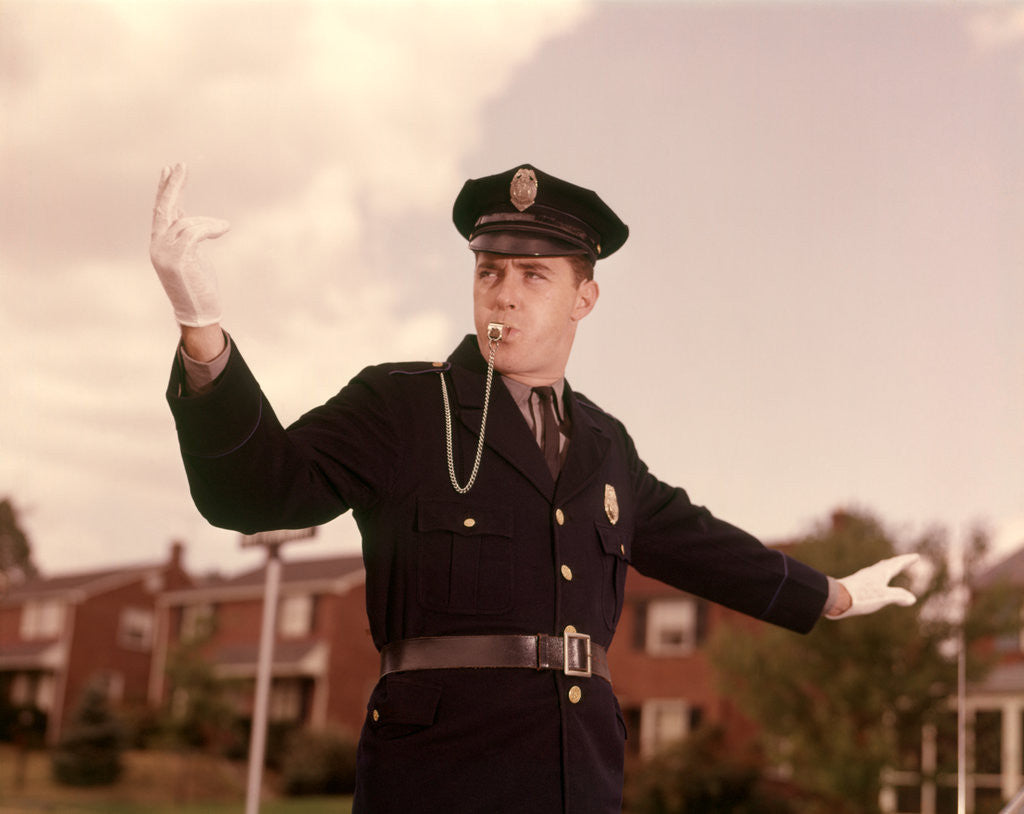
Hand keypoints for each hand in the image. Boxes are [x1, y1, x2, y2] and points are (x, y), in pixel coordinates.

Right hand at [149, 163, 229, 326]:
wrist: (198, 313)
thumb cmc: (198, 286)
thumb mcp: (191, 255)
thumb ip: (186, 234)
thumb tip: (186, 213)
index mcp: (159, 243)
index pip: (162, 211)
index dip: (165, 190)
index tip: (169, 170)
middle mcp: (157, 246)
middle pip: (164, 209)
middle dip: (173, 185)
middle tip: (181, 165)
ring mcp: (165, 253)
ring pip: (187, 222)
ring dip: (208, 223)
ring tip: (223, 227)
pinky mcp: (178, 259)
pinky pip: (195, 232)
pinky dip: (210, 227)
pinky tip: (223, 228)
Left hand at [827, 553, 919, 618]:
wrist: (836, 598)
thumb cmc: (860, 597)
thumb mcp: (883, 597)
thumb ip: (898, 596)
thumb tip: (912, 598)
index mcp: (880, 573)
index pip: (896, 564)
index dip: (907, 561)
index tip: (916, 556)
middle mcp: (871, 573)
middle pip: (887, 565)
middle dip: (898, 563)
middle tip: (907, 560)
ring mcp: (862, 578)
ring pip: (878, 570)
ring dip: (887, 568)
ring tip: (891, 568)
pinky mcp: (855, 585)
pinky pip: (872, 577)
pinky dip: (879, 576)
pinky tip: (873, 582)